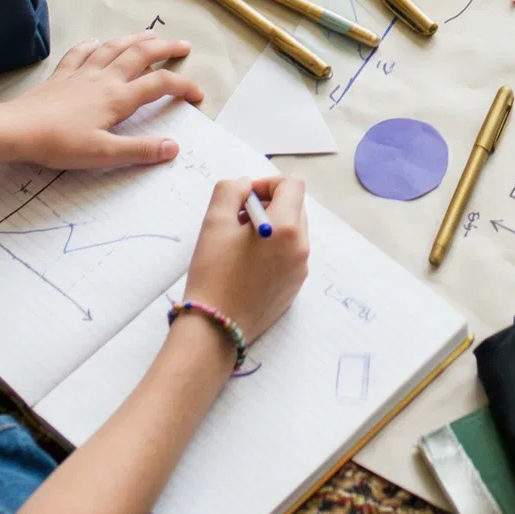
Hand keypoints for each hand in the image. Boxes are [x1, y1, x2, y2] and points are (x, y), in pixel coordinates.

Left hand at [0, 33, 204, 169]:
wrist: (16, 130)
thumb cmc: (59, 144)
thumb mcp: (103, 154)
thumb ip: (139, 150)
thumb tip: (174, 147)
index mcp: (118, 97)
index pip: (160, 85)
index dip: (183, 86)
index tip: (198, 94)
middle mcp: (105, 78)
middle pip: (141, 54)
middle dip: (166, 48)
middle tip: (183, 46)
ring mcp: (82, 72)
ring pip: (115, 47)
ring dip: (136, 39)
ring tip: (150, 34)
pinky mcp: (62, 74)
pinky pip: (81, 52)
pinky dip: (93, 44)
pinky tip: (97, 41)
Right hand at [182, 174, 310, 348]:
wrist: (214, 329)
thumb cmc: (212, 273)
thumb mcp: (214, 222)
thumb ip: (231, 190)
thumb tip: (246, 185)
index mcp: (287, 227)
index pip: (292, 184)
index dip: (267, 183)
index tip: (245, 199)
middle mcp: (302, 246)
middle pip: (295, 206)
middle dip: (270, 205)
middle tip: (239, 220)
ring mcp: (301, 269)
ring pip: (294, 231)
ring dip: (272, 227)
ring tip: (242, 242)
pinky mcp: (295, 287)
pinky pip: (291, 254)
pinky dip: (275, 249)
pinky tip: (249, 264)